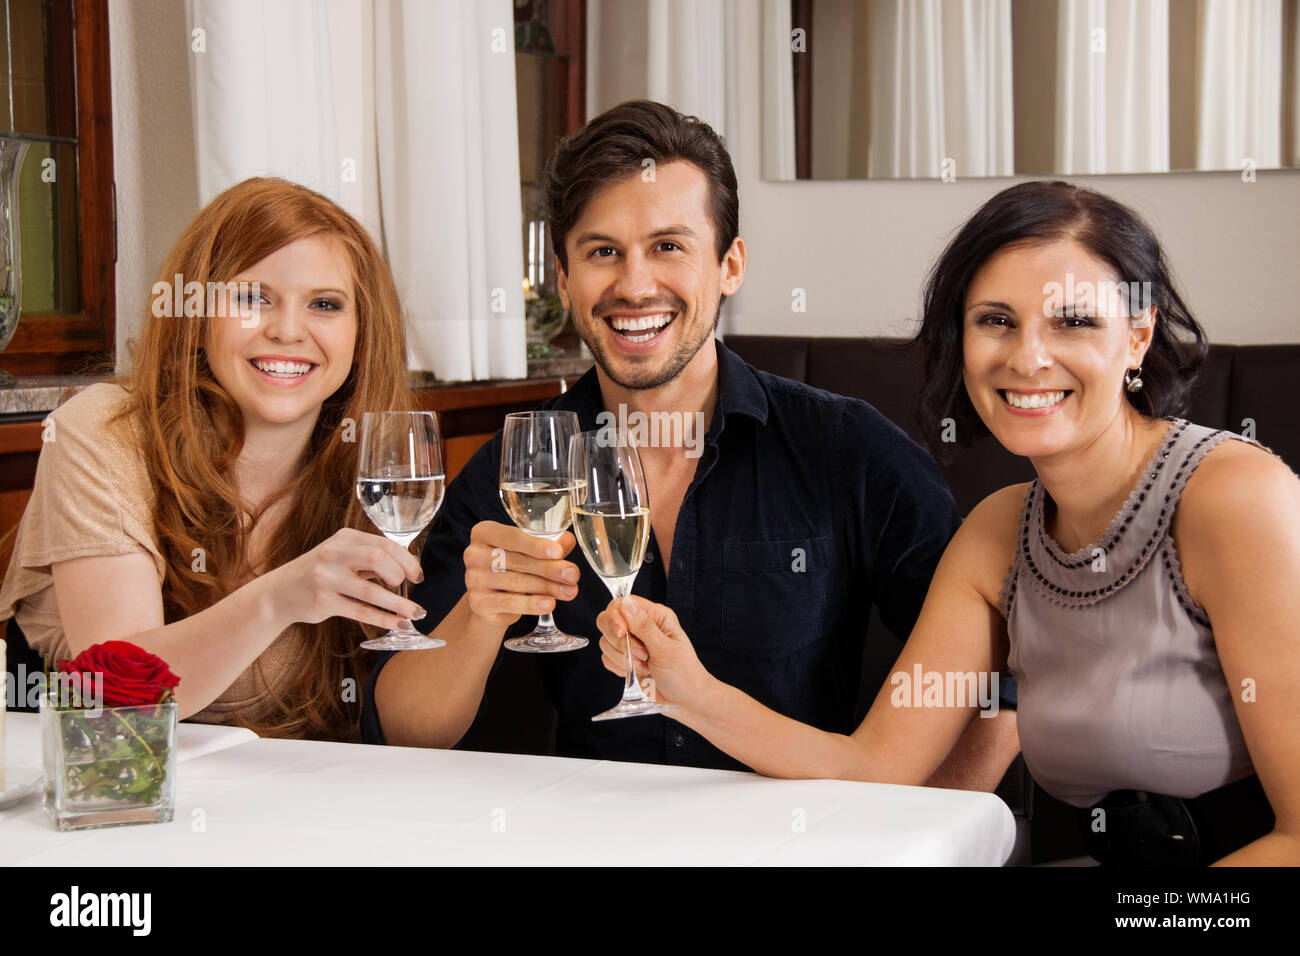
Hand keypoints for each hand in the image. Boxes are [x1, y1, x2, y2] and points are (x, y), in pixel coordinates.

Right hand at [260, 528, 425, 631]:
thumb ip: (369, 558)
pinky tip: (398, 624)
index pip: (384, 544)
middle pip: (378, 558)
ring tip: (415, 613)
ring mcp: (326, 578)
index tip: (417, 575)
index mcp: (344, 538)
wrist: (279, 592)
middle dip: (400, 574)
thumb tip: (408, 568)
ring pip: (371, 590)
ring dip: (398, 604)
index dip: (407, 560)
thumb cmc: (320, 573)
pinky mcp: (323, 602)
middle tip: (408, 588)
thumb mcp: (341, 556)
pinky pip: (360, 611)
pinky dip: (384, 619)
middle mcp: (334, 554)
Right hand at [462, 521, 580, 628]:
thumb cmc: (513, 566)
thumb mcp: (531, 551)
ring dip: (547, 587)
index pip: (512, 536)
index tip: (558, 552)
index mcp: (485, 533)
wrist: (492, 599)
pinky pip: (508, 603)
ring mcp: (473, 580)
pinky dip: (531, 604)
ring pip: (516, 582)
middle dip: (549, 568)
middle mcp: (474, 554)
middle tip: (572, 575)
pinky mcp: (478, 603)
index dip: (536, 545)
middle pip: (517, 561)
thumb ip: (551, 544)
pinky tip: (549, 604)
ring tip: (569, 591)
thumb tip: (568, 540)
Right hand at [595, 596, 711, 711]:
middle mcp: (641, 626)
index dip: (616, 617)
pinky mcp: (624, 659)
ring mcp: (631, 642)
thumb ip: (644, 626)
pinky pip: (607, 658)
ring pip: (606, 642)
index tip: (621, 633)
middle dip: (619, 642)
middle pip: (607, 620)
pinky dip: (619, 668)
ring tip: (645, 666)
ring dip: (623, 658)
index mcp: (655, 616)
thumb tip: (625, 603)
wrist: (686, 700)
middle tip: (642, 655)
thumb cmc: (684, 673)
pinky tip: (637, 673)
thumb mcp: (666, 649)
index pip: (621, 603)